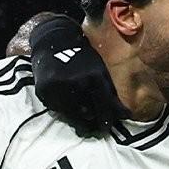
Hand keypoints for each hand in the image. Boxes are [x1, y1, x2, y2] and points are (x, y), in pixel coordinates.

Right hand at [28, 12, 129, 135]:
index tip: (107, 128)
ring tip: (81, 118)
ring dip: (77, 118)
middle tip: (94, 128)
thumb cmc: (82, 58)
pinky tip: (67, 105)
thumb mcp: (100, 70)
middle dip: (91, 123)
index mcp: (94, 77)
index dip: (106, 120)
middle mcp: (76, 83)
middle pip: (86, 115)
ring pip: (70, 116)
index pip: (103, 106)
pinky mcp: (44, 91)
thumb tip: (125, 116)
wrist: (54, 40)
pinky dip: (63, 111)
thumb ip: (111, 94)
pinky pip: (56, 110)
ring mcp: (58, 88)